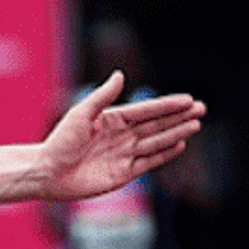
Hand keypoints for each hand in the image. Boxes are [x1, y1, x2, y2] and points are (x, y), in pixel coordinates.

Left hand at [39, 72, 204, 201]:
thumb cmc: (59, 141)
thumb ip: (102, 97)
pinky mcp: (123, 174)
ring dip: (176, 133)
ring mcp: (123, 155)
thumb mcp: (81, 114)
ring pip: (156, 142)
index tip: (188, 99)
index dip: (167, 105)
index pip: (146, 111)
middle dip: (179, 117)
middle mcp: (121, 136)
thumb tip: (120, 74)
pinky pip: (148, 162)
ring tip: (196, 124)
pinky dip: (164, 154)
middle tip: (201, 108)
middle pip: (156, 125)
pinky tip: (180, 145)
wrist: (47, 173)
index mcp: (111, 120)